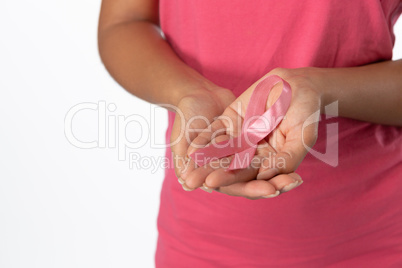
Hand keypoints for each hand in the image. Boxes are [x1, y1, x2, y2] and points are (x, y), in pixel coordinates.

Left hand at [181, 68, 321, 198]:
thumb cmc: (306, 111)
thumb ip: (287, 158)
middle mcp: (252, 153)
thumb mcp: (303, 136)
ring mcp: (240, 137)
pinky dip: (204, 138)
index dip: (231, 178)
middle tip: (192, 181)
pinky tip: (190, 144)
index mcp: (269, 162)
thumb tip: (263, 176)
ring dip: (203, 159)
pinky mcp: (231, 121)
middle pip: (230, 166)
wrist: (298, 83)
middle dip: (211, 173)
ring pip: (220, 151)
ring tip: (185, 166)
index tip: (213, 183)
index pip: (250, 175)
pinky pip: (216, 131)